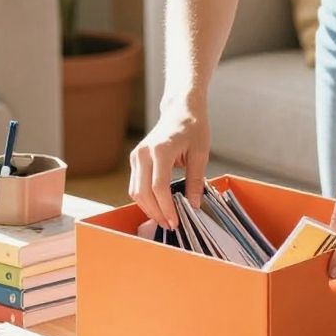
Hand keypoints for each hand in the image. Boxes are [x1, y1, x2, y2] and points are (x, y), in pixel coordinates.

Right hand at [129, 105, 209, 228]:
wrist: (180, 110)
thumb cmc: (193, 128)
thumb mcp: (201, 153)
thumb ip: (195, 180)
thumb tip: (193, 205)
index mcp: (161, 150)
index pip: (158, 187)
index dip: (166, 208)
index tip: (176, 222)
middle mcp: (144, 153)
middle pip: (143, 193)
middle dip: (156, 213)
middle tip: (171, 225)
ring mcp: (136, 156)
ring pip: (135, 191)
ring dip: (149, 208)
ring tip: (165, 218)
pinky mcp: (135, 159)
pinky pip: (135, 185)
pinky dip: (145, 199)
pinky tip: (159, 206)